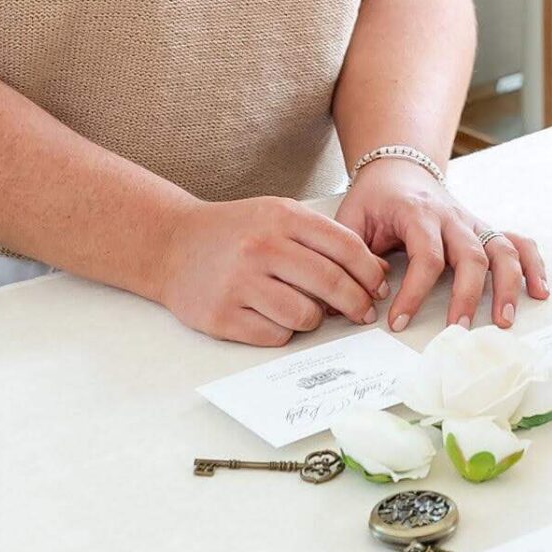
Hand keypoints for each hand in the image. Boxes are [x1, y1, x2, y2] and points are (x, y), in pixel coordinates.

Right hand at [154, 196, 387, 346]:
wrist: (172, 244)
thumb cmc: (235, 231)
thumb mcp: (278, 216)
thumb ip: (324, 238)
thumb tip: (374, 271)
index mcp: (282, 217)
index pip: (345, 247)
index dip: (369, 271)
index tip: (379, 287)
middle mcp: (262, 248)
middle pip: (331, 283)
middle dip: (356, 302)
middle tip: (363, 312)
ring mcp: (240, 283)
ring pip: (305, 314)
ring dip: (317, 319)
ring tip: (311, 313)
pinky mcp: (223, 316)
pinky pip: (275, 335)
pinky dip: (285, 332)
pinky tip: (279, 319)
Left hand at [336, 158, 548, 332]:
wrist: (398, 168)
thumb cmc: (375, 199)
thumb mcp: (352, 220)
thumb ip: (357, 256)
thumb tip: (369, 294)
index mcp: (418, 214)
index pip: (426, 256)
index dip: (414, 292)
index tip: (397, 322)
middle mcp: (452, 217)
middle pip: (471, 255)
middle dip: (467, 296)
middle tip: (457, 330)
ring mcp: (473, 222)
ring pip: (501, 249)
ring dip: (507, 285)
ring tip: (504, 320)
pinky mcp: (484, 229)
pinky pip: (516, 242)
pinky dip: (532, 264)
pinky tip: (539, 290)